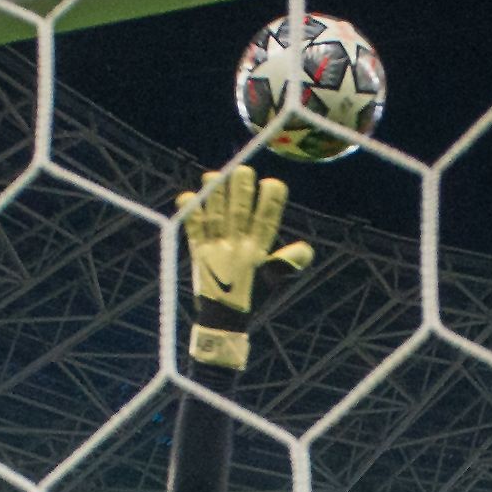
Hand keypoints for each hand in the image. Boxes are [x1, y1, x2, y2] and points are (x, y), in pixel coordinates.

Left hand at [178, 166, 313, 316]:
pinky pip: (193, 231)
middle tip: (242, 170)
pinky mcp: (198, 255)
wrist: (223, 321)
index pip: (267, 221)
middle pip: (239, 213)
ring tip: (212, 176)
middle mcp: (237, 248)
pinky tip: (186, 196)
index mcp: (258, 252)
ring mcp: (217, 251)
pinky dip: (190, 214)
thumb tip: (306, 250)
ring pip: (216, 216)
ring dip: (214, 195)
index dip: (271, 202)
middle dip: (241, 190)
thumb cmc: (251, 296)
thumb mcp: (275, 280)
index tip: (273, 183)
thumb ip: (289, 262)